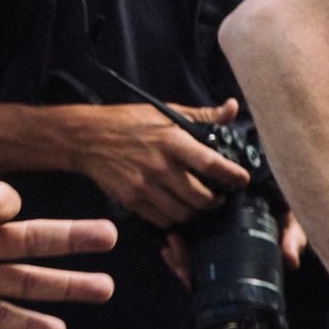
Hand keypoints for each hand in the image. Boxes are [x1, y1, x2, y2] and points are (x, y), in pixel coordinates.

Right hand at [66, 101, 252, 229]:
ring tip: (195, 203)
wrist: (87, 137)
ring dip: (194, 211)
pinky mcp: (131, 199)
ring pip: (183, 213)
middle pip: (201, 197)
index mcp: (172, 140)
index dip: (232, 175)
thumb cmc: (129, 122)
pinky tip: (173, 206)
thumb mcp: (165, 112)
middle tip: (217, 196)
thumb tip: (232, 108)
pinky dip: (172, 217)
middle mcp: (160, 166)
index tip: (241, 179)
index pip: (211, 164)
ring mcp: (144, 185)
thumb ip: (203, 115)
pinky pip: (161, 220)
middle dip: (214, 200)